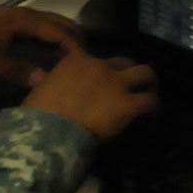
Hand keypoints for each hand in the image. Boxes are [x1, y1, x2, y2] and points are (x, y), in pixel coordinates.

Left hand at [0, 7, 84, 87]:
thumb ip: (17, 71)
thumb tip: (45, 81)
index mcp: (22, 20)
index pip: (58, 31)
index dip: (74, 46)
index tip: (87, 62)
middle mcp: (24, 15)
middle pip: (59, 23)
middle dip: (75, 39)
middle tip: (88, 60)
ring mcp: (17, 18)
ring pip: (51, 24)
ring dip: (65, 38)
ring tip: (76, 57)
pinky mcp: (11, 24)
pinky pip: (41, 28)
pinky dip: (53, 38)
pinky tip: (54, 52)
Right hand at [22, 54, 159, 140]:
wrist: (47, 131)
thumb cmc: (37, 115)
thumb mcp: (42, 89)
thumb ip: (53, 81)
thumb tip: (48, 83)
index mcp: (77, 61)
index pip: (98, 60)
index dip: (104, 72)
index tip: (105, 83)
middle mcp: (100, 66)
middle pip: (125, 63)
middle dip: (129, 74)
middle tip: (131, 87)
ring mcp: (116, 83)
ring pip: (146, 73)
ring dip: (150, 83)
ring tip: (151, 93)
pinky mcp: (128, 103)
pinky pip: (150, 101)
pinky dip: (154, 108)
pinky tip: (153, 116)